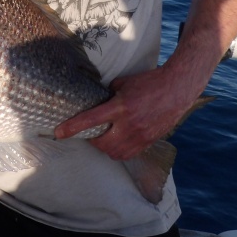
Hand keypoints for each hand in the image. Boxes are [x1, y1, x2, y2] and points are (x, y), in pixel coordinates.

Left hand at [54, 66, 192, 160]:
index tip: (58, 133)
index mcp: (121, 106)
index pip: (91, 120)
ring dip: (105, 147)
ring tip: (105, 136)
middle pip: (102, 143)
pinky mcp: (149, 142)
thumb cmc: (150, 82)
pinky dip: (119, 151)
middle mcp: (130, 124)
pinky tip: (119, 140)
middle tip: (91, 133)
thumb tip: (96, 101)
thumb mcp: (124, 82)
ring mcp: (141, 136)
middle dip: (92, 141)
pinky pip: (128, 154)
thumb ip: (108, 94)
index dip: (73, 127)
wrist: (178, 88)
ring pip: (114, 153)